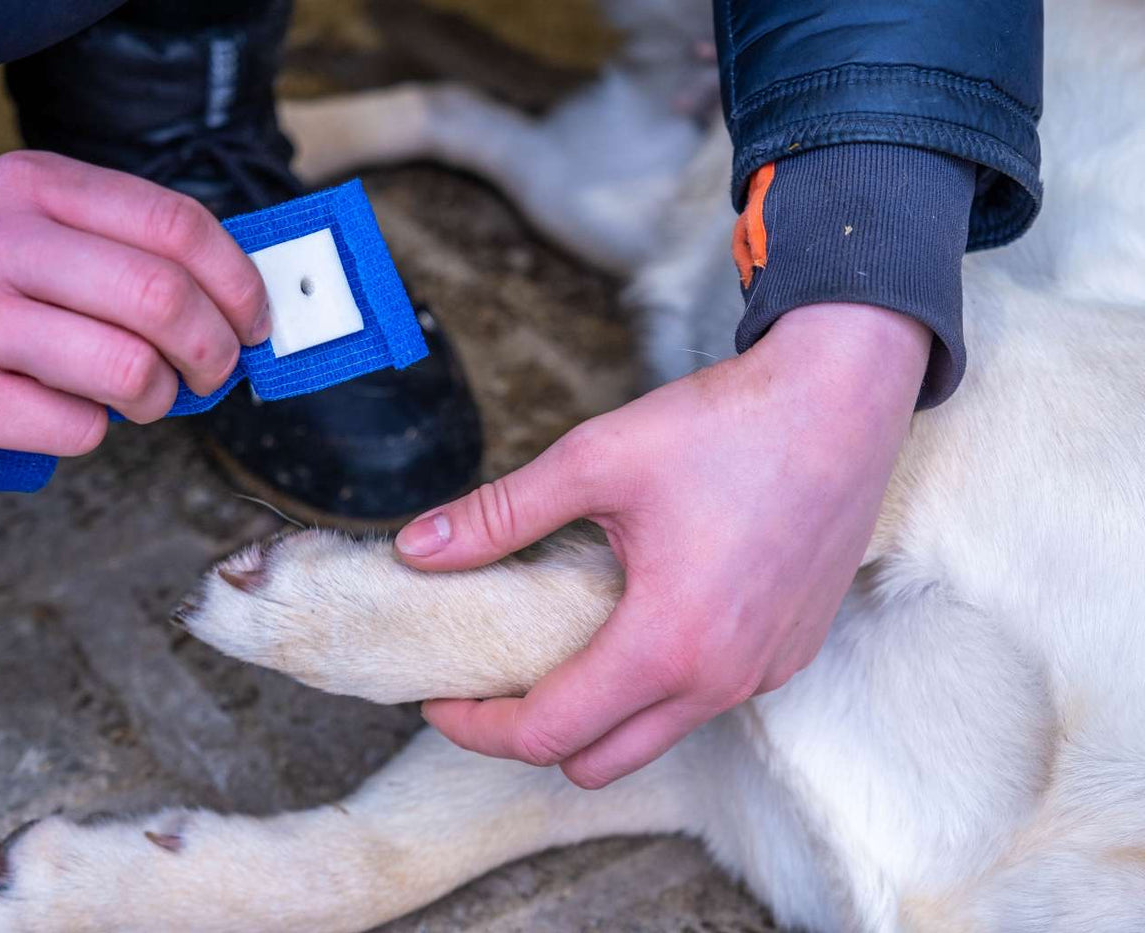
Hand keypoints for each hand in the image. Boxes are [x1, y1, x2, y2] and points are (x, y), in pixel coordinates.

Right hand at [0, 150, 267, 451]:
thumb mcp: (31, 217)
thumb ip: (124, 244)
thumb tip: (238, 307)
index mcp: (35, 186)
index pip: (177, 225)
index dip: (238, 282)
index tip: (255, 320)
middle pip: (163, 300)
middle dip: (215, 351)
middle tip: (212, 370)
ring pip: (128, 372)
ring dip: (161, 397)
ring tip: (145, 395)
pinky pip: (78, 428)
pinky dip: (96, 429)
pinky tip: (68, 410)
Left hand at [395, 304, 930, 787]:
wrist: (842, 398)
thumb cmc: (725, 426)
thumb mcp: (594, 461)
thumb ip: (498, 515)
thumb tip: (416, 548)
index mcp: (666, 644)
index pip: (548, 735)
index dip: (476, 727)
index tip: (440, 697)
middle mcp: (720, 680)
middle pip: (597, 762)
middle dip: (530, 736)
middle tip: (489, 682)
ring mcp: (763, 673)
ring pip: (654, 736)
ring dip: (597, 713)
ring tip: (558, 645)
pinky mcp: (789, 653)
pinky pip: (705, 701)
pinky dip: (655, 687)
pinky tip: (636, 620)